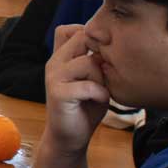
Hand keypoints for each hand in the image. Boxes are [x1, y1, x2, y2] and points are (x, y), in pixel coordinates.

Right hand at [44, 24, 108, 151]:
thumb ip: (97, 62)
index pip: (71, 30)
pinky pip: (88, 85)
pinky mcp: (58, 94)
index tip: (101, 57)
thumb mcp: (94, 79)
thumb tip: (113, 47)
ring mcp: (54, 77)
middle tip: (105, 74)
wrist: (69, 138)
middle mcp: (54, 63)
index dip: (90, 36)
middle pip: (82, 39)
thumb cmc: (85, 107)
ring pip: (88, 62)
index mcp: (61, 57)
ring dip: (101, 77)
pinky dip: (100, 93)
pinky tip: (99, 100)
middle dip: (100, 54)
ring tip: (101, 90)